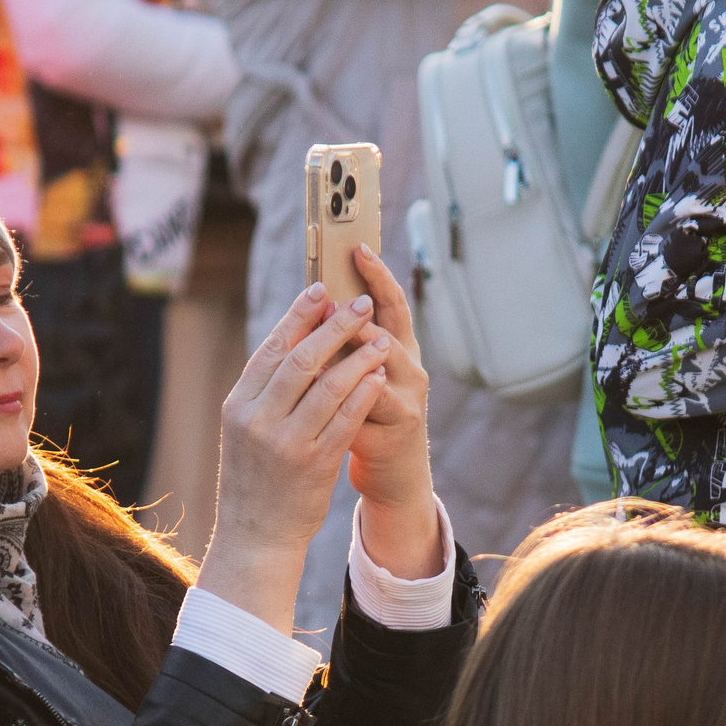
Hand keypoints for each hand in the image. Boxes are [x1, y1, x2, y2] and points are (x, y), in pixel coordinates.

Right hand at [195, 282, 393, 627]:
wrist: (255, 535)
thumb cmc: (255, 477)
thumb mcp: (246, 428)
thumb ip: (267, 389)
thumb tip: (297, 338)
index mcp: (238, 404)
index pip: (271, 348)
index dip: (299, 316)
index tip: (322, 290)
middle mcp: (258, 420)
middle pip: (301, 359)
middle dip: (335, 326)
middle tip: (361, 302)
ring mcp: (286, 443)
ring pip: (328, 386)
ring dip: (359, 357)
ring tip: (382, 337)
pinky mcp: (313, 464)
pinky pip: (345, 420)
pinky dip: (363, 394)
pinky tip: (379, 376)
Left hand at [342, 245, 442, 579]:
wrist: (394, 478)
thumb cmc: (368, 419)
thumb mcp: (358, 376)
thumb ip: (344, 345)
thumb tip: (313, 302)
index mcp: (400, 349)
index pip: (392, 303)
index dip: (378, 275)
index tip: (357, 248)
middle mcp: (411, 369)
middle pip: (391, 328)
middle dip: (362, 309)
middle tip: (334, 292)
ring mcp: (409, 398)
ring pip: (383, 363)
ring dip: (357, 347)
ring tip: (333, 327)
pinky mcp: (397, 430)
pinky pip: (370, 404)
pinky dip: (350, 390)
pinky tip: (328, 378)